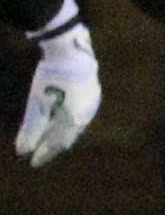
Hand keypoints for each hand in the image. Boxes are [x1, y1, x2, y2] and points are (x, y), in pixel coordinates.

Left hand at [15, 16, 97, 166]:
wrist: (72, 51)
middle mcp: (87, 116)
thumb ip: (31, 128)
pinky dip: (67, 120)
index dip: (45, 154)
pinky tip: (62, 115)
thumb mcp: (37, 104)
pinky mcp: (92, 91)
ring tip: (51, 136)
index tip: (33, 162)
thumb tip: (22, 151)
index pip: (58, 144)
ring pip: (75, 124)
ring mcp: (92, 103)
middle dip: (54, 145)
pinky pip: (79, 112)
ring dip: (62, 132)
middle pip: (69, 136)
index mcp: (74, 122)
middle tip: (42, 152)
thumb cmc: (52, 79)